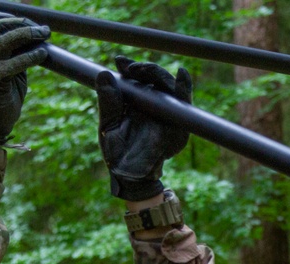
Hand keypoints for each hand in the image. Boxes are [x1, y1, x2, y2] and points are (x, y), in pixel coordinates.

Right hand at [0, 12, 49, 143]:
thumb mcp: (11, 70)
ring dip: (27, 34)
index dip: (6, 17)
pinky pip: (14, 63)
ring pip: (4, 39)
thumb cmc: (4, 96)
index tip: (27, 19)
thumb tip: (35, 40)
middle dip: (22, 24)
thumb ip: (17, 55)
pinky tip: (42, 54)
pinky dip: (30, 56)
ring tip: (44, 35)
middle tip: (43, 29)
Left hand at [97, 57, 192, 200]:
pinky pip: (185, 104)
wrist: (130, 176)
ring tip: (144, 69)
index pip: (137, 78)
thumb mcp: (108, 124)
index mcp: (137, 102)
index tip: (119, 61)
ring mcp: (168, 113)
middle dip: (144, 69)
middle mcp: (154, 104)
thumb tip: (104, 74)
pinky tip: (182, 75)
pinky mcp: (180, 125)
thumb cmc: (117, 151)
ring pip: (168, 86)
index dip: (130, 68)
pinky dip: (185, 88)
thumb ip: (108, 101)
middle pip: (154, 78)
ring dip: (158, 74)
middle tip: (130, 68)